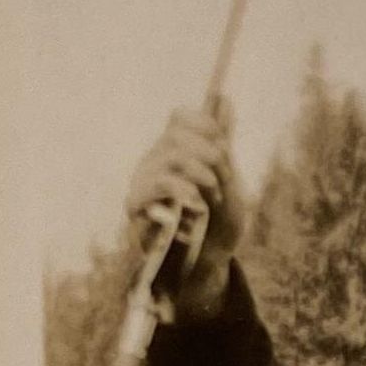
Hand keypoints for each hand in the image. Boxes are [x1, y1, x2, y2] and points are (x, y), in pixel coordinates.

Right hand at [124, 106, 241, 320]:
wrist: (208, 266)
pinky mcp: (136, 208)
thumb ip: (222, 142)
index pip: (181, 118)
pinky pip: (157, 186)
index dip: (207, 127)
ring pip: (172, 157)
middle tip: (220, 187)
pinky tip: (196, 209)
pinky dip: (185, 194)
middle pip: (180, 135)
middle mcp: (153, 161)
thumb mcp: (228, 181)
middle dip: (211, 159)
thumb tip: (224, 99)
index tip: (224, 151)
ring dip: (202, 178)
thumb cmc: (216, 224)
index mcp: (172, 150)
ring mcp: (142, 182)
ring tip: (210, 202)